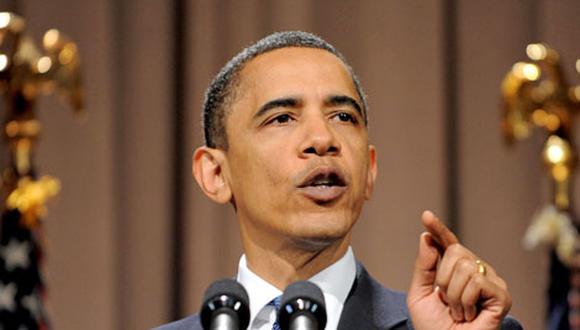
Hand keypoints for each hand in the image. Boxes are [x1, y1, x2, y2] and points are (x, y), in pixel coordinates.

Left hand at [407, 211, 511, 329]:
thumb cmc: (434, 327)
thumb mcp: (419, 294)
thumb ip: (423, 266)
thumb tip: (426, 237)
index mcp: (454, 269)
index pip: (448, 244)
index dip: (438, 229)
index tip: (426, 216)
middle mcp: (476, 271)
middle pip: (456, 251)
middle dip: (442, 278)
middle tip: (447, 302)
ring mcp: (490, 281)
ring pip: (466, 266)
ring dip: (453, 295)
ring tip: (458, 312)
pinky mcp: (501, 294)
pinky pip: (477, 281)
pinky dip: (465, 300)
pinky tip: (470, 315)